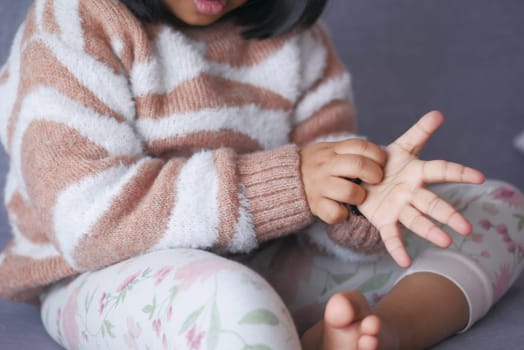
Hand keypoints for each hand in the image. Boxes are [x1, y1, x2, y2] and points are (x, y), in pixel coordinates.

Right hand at [300, 138, 386, 223]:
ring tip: (358, 197)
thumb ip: (350, 152)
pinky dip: (342, 214)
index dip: (377, 155)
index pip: (360, 146)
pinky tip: (342, 209)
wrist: (285, 179)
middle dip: (374, 174)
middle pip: (358, 165)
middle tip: (376, 180)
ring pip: (350, 191)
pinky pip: (335, 213)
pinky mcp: (316, 204)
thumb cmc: (317, 165)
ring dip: (360, 197)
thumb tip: (381, 156)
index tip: (380, 163)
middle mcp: (326, 166)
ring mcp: (320, 185)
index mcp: (332, 150)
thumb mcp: (329, 150)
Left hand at [357, 111, 484, 266]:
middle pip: (432, 203)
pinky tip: (404, 262)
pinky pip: (391, 235)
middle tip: (465, 228)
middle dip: (448, 215)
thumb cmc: (387, 162)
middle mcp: (412, 193)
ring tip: (446, 242)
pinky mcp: (384, 219)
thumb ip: (419, 132)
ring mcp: (399, 208)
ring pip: (417, 220)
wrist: (363, 177)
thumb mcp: (401, 146)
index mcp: (417, 173)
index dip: (459, 172)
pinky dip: (397, 248)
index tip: (479, 176)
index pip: (441, 170)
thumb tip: (438, 113)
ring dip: (431, 231)